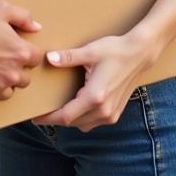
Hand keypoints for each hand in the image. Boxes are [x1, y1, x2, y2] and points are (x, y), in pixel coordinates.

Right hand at [0, 1, 43, 109]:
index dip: (27, 54)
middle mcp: (12, 74)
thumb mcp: (1, 9)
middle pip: (25, 79)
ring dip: (3, 85)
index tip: (16, 50)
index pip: (36, 59)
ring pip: (8, 93)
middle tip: (3, 61)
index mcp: (20, 53)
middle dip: (17, 71)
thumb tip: (36, 27)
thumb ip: (23, 17)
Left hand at [33, 25, 161, 131]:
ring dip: (70, 119)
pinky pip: (93, 122)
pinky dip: (82, 117)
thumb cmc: (115, 50)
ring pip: (83, 125)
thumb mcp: (90, 51)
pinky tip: (77, 104)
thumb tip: (49, 58)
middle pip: (72, 123)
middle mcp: (104, 111)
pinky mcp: (116, 113)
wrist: (140, 54)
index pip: (66, 116)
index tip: (35, 117)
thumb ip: (68, 57)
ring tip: (58, 107)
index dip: (48, 118)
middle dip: (56, 118)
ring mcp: (111, 114)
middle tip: (42, 111)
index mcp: (95, 97)